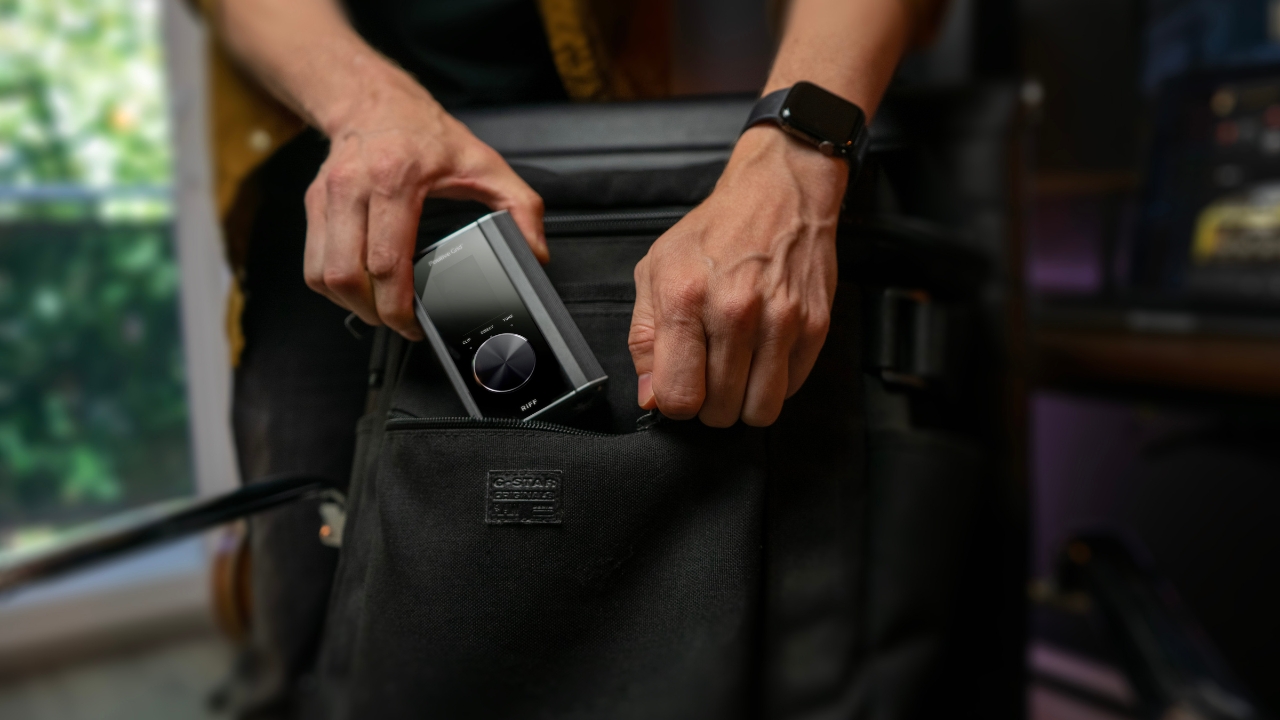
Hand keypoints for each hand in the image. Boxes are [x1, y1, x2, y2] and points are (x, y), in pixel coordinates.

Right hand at [302, 70, 545, 340]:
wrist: (375, 101)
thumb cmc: (426, 134)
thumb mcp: (485, 164)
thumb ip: (521, 207)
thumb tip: (535, 251)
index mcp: (396, 180)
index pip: (386, 262)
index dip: (397, 306)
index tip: (414, 322)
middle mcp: (354, 188)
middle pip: (348, 276)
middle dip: (374, 313)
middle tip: (398, 322)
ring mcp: (327, 196)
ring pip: (323, 275)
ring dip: (350, 304)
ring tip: (378, 310)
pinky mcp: (314, 204)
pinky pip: (312, 262)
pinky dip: (332, 286)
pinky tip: (359, 288)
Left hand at [628, 126, 845, 426]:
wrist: (777, 192)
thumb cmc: (714, 232)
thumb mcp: (655, 271)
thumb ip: (644, 338)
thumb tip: (651, 396)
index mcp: (686, 298)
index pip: (678, 395)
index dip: (676, 403)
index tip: (681, 387)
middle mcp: (735, 312)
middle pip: (720, 410)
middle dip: (710, 404)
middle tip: (710, 375)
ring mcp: (780, 321)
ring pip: (760, 411)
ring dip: (745, 403)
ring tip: (738, 373)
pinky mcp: (815, 326)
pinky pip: (791, 389)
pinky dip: (775, 383)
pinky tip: (763, 354)